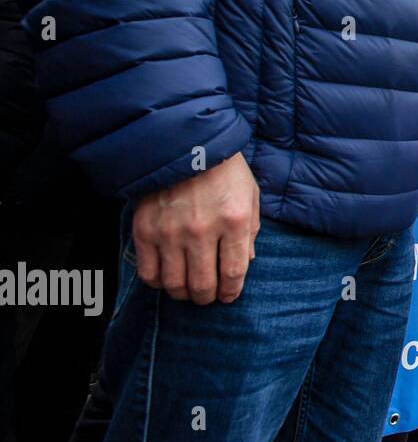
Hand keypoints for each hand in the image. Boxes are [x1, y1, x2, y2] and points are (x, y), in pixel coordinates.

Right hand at [132, 153, 260, 304]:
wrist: (184, 143)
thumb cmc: (223, 170)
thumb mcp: (249, 196)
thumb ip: (249, 232)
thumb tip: (244, 264)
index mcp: (233, 221)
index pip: (233, 272)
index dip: (231, 291)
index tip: (228, 296)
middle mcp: (202, 230)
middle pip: (203, 284)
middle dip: (207, 298)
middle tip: (207, 296)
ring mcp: (170, 231)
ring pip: (174, 284)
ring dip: (183, 293)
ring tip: (187, 289)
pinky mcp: (145, 229)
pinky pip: (148, 272)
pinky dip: (158, 282)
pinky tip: (166, 276)